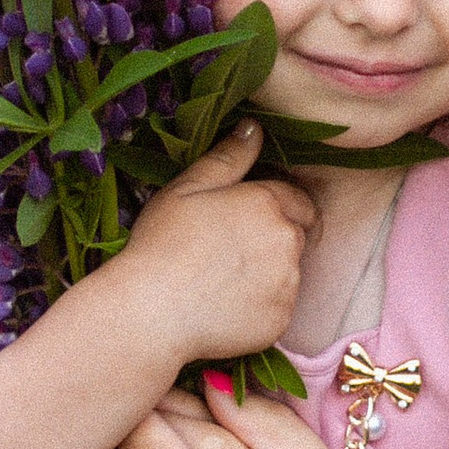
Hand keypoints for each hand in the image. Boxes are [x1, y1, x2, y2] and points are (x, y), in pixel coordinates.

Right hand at [108, 125, 316, 369]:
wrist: (149, 314)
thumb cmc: (160, 245)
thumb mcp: (186, 189)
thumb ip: (228, 157)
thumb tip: (255, 127)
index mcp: (267, 203)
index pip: (298, 200)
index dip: (275, 209)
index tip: (246, 222)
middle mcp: (287, 242)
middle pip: (295, 236)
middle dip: (272, 240)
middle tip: (227, 253)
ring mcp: (287, 284)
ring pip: (288, 273)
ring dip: (267, 274)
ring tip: (221, 282)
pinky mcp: (280, 320)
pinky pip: (278, 308)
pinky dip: (260, 307)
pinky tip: (224, 307)